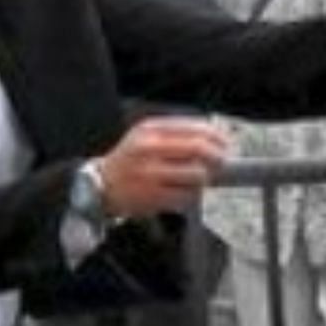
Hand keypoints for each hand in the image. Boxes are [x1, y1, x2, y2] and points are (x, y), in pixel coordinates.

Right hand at [96, 117, 229, 217]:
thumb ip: (176, 133)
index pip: (194, 128)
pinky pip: (187, 196)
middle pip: (199, 149)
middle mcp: (149, 149)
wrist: (101, 186)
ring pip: (197, 175)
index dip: (216, 137)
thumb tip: (216, 138)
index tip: (224, 144)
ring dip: (203, 179)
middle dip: (216, 157)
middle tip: (220, 163)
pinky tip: (182, 192)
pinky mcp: (153, 197)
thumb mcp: (146, 135)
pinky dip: (191, 195)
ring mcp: (150, 174)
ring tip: (195, 180)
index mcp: (150, 129)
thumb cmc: (130, 160)